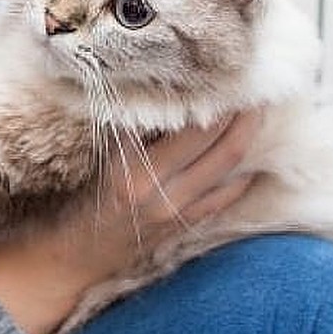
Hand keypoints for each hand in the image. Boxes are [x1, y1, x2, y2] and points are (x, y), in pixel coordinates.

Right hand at [0, 110, 258, 333]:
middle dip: (243, 117)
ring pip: (226, 171)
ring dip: (247, 141)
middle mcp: (161, 194)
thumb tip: (162, 90)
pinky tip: (253, 160)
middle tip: (258, 89)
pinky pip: (222, 199)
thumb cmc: (77, 198)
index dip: (214, 103)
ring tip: (260, 113)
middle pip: (219, 149)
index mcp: (134, 171)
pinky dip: (240, 178)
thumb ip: (130, 130)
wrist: (72, 256)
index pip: (189, 130)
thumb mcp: (98, 158)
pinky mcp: (183, 226)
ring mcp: (176, 213)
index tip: (227, 77)